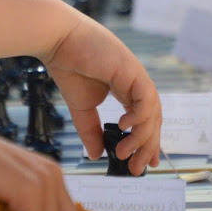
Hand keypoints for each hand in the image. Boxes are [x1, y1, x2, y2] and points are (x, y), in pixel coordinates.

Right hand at [42, 15, 161, 174]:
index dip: (148, 143)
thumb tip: (97, 155)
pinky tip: (125, 125)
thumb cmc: (69, 67)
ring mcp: (136, 77)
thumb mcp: (81, 108)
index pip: (146, 121)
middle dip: (147, 147)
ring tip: (125, 152)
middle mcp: (136, 85)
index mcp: (127, 91)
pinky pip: (146, 98)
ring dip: (141, 136)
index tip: (145, 164)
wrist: (59, 41)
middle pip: (153, 121)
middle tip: (137, 168)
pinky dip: (139, 115)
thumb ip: (91, 131)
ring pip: (152, 112)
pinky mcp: (132, 70)